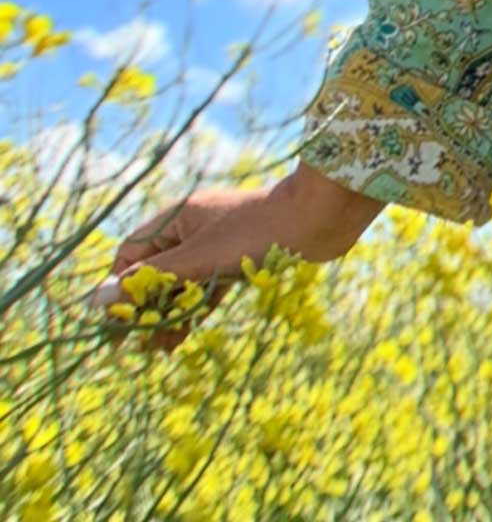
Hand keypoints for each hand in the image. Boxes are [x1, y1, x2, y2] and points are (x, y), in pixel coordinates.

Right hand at [83, 162, 383, 353]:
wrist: (317, 219)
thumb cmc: (254, 232)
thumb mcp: (197, 259)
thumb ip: (150, 279)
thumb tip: (98, 298)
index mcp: (177, 217)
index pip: (131, 252)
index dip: (119, 286)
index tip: (115, 321)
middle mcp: (193, 227)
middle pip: (154, 270)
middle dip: (144, 306)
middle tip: (136, 344)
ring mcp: (216, 243)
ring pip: (181, 282)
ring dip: (168, 312)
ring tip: (158, 349)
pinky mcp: (238, 259)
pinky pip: (205, 286)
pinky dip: (194, 308)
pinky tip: (181, 337)